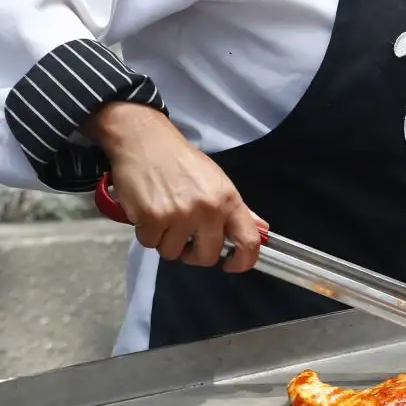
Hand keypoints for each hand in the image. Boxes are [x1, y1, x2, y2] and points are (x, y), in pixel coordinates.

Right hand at [85, 103, 265, 270]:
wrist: (145, 141)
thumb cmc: (182, 161)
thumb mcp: (217, 180)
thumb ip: (238, 210)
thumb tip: (261, 230)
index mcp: (228, 200)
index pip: (249, 241)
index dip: (243, 261)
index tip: (231, 264)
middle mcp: (207, 209)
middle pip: (207, 257)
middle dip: (194, 253)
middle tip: (185, 236)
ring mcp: (179, 215)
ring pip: (173, 253)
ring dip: (166, 240)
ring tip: (164, 216)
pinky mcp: (152, 218)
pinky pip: (151, 243)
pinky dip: (147, 232)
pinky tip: (148, 211)